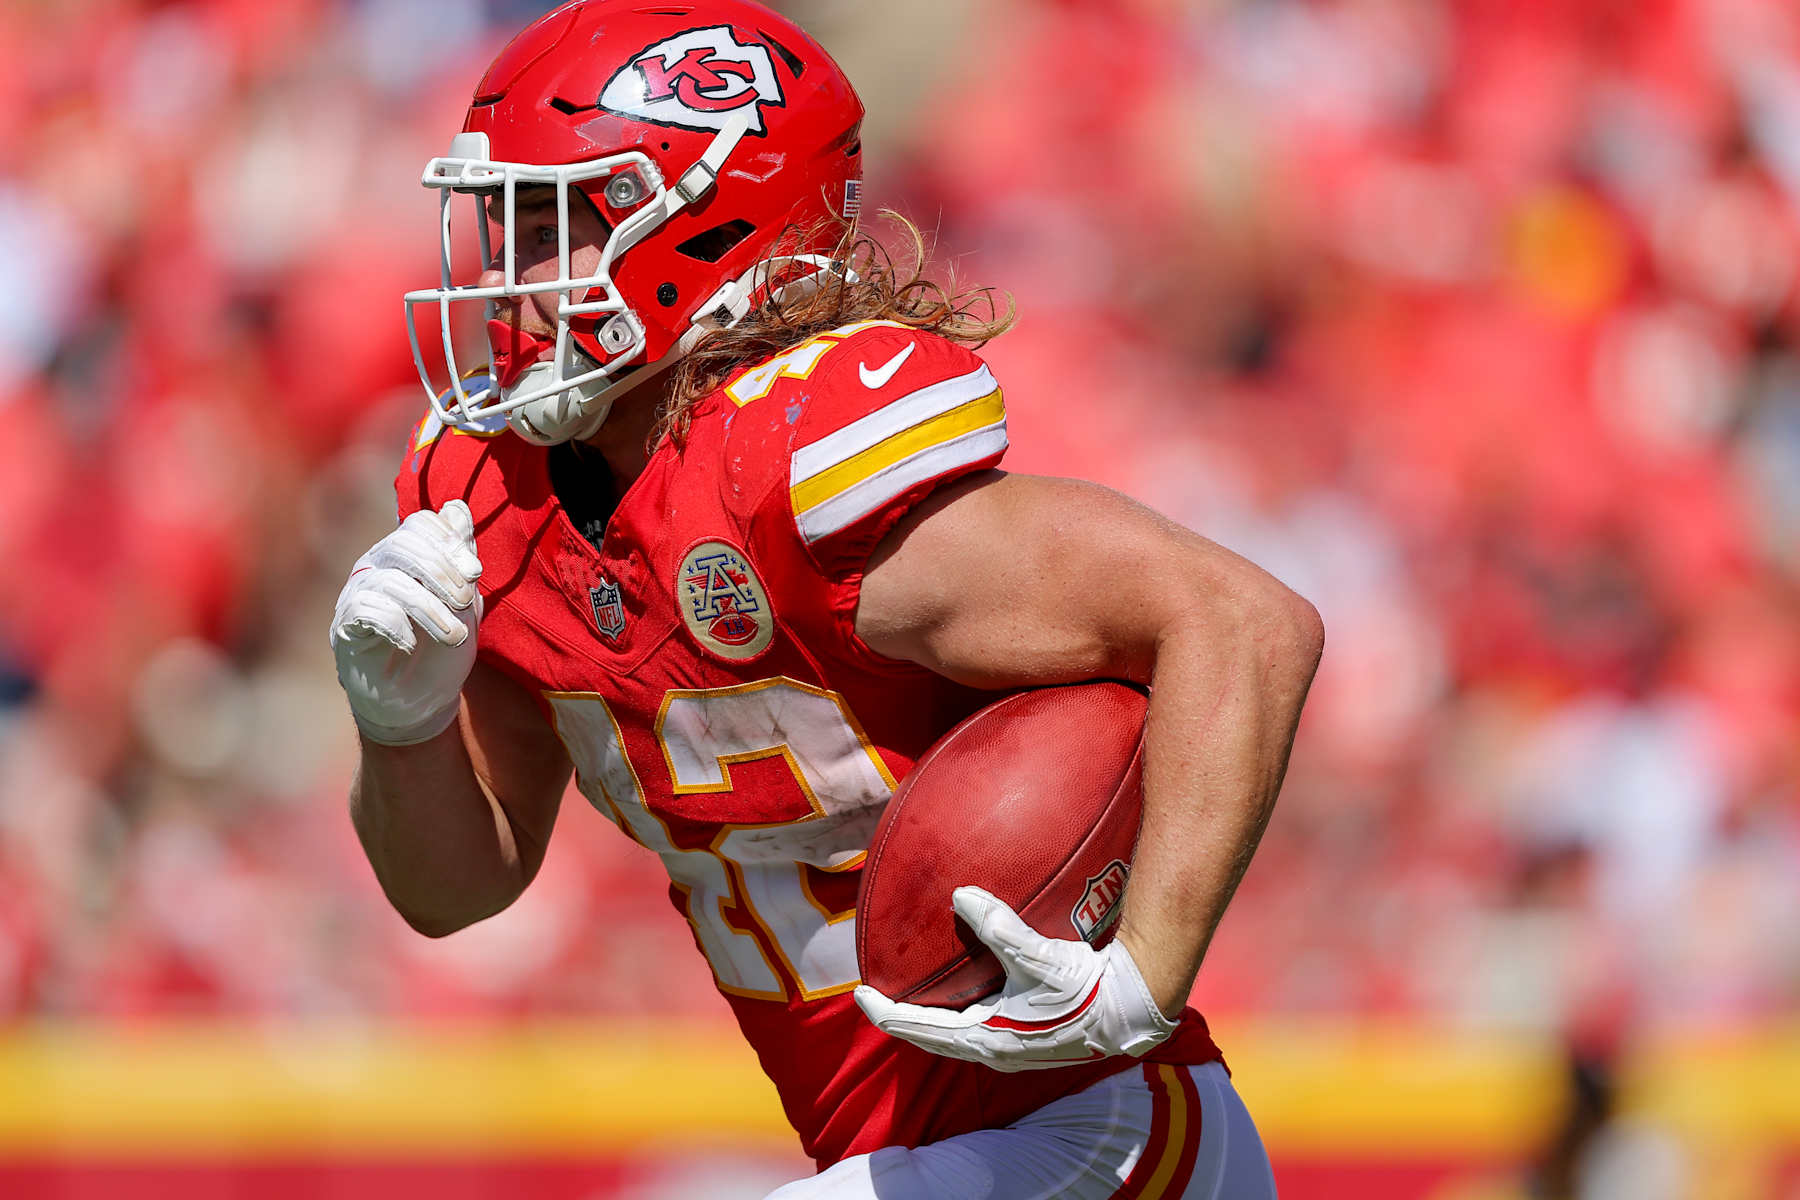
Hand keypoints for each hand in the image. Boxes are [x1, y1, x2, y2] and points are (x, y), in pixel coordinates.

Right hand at [330, 500, 483, 745]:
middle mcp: (376, 566)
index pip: (420, 523)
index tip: (474, 573)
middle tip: (465, 602)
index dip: (450, 542)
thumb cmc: (442, 647)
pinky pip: (366, 610)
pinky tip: (411, 645)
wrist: (421, 700)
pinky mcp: (344, 627)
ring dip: (431, 610)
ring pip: (391, 581)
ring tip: (455, 637)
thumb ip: (460, 556)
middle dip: (442, 572)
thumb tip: (458, 508)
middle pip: (404, 543)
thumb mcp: (464, 601)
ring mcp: (357, 594)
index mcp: (406, 555)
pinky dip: (397, 626)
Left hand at [853, 886, 1176, 1071]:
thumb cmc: (1084, 989)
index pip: (920, 1030)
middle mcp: (992, 1049)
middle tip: (876, 995)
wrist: (1128, 1010)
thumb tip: (961, 894)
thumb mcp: (1038, 956)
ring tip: (911, 993)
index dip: (886, 1013)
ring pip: (954, 1035)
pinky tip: (963, 990)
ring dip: (930, 1017)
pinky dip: (957, 1011)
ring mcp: (1009, 1047)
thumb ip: (998, 926)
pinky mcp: (1026, 1038)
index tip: (859, 995)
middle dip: (902, 1017)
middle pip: (931, 1037)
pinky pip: (976, 1027)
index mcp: (986, 1038)